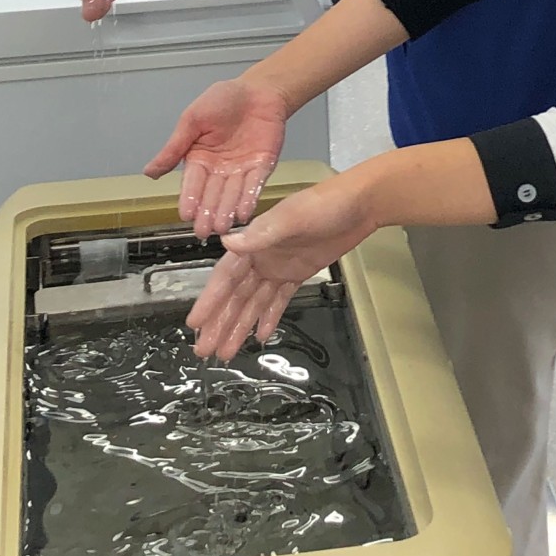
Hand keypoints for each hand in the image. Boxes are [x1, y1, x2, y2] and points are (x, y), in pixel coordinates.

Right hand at [145, 78, 288, 238]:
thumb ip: (174, 148)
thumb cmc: (222, 99)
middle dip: (208, 212)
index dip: (189, 198)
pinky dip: (249, 198)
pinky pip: (254, 185)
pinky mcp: (262, 167)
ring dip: (227, 210)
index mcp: (199, 159)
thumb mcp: (192, 120)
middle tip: (204, 231)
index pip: (192, 183)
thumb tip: (148, 173)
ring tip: (222, 227)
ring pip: (232, 194)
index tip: (185, 215)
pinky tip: (244, 212)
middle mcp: (219, 170)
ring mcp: (241, 170)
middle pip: (212, 194)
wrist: (257, 89)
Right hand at [187, 175, 375, 359]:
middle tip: (204, 349)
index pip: (226, 276)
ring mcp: (280, 267)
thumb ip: (261, 234)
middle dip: (220, 322)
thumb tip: (226, 242)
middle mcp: (262, 256)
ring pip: (254, 302)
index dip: (210, 300)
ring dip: (239, 326)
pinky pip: (279, 300)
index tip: (195, 322)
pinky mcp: (298, 274)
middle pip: (236, 295)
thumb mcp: (293, 217)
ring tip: (225, 352)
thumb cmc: (326, 204)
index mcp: (255, 241)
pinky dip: (269, 317)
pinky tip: (261, 335)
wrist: (359, 204)